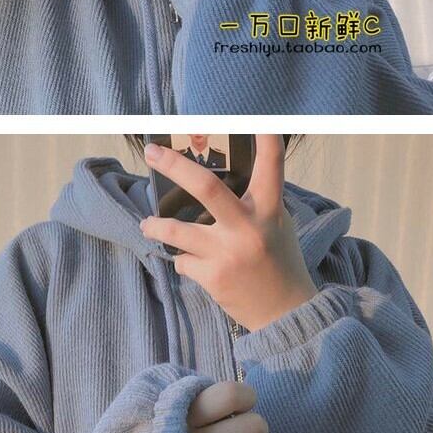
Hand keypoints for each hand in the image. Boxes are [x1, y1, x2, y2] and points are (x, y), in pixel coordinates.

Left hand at [140, 137, 316, 331]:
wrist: (285, 313)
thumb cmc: (279, 263)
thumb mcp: (277, 225)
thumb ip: (255, 203)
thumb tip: (217, 176)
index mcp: (269, 210)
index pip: (272, 167)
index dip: (265, 141)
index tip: (258, 119)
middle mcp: (247, 228)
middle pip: (206, 187)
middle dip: (174, 166)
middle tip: (152, 153)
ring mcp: (227, 253)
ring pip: (176, 230)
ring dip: (155, 226)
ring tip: (147, 224)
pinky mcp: (213, 278)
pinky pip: (184, 262)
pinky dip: (185, 261)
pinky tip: (197, 266)